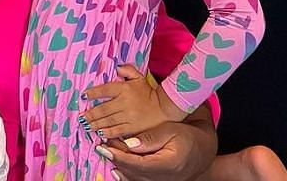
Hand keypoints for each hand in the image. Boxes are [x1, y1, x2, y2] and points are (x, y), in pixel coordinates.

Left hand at [82, 64, 186, 139]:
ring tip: (86, 125)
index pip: (104, 90)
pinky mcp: (133, 127)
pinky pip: (117, 130)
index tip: (83, 96)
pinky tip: (99, 133)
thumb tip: (117, 68)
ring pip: (108, 121)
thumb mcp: (139, 78)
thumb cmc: (148, 92)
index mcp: (124, 89)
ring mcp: (128, 116)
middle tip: (81, 116)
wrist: (165, 107)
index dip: (92, 93)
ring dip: (95, 124)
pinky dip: (107, 132)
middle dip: (90, 114)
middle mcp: (124, 102)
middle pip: (103, 109)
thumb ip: (128, 70)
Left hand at [94, 112, 216, 180]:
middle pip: (133, 172)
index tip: (103, 148)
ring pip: (135, 178)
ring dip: (120, 166)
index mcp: (168, 165)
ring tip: (109, 151)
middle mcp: (165, 178)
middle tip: (103, 145)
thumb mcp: (171, 130)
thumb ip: (150, 137)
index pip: (137, 164)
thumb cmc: (188, 137)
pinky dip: (127, 174)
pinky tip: (117, 168)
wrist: (203, 150)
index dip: (118, 157)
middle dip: (116, 159)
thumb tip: (129, 144)